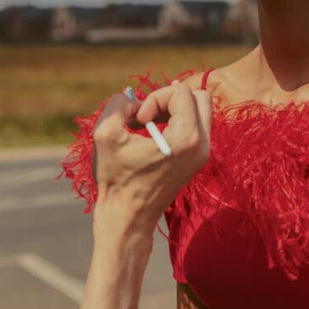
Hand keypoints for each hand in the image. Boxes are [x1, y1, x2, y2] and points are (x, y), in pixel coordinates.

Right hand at [92, 81, 210, 233]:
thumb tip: (134, 99)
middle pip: (199, 97)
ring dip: (172, 108)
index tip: (138, 120)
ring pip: (199, 109)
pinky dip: (175, 119)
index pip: (181, 91)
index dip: (155, 97)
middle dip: (169, 98)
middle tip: (146, 116)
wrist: (127, 217)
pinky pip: (195, 124)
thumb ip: (118, 104)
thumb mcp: (105, 134)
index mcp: (186, 139)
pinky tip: (151, 131)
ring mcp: (203, 154)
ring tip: (145, 123)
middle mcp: (202, 145)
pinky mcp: (198, 159)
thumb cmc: (116, 179)